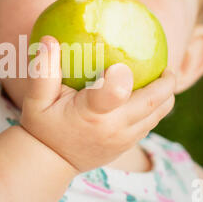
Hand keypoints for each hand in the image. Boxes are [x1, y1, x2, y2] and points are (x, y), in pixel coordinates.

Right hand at [20, 36, 175, 173]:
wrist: (52, 161)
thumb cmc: (43, 126)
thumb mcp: (36, 100)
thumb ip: (43, 71)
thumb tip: (50, 40)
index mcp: (91, 114)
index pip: (115, 94)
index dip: (125, 76)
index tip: (124, 62)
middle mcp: (114, 128)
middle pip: (154, 102)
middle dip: (166, 81)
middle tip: (163, 64)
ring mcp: (124, 139)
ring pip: (158, 114)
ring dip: (165, 94)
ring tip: (160, 76)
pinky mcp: (128, 145)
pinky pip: (151, 123)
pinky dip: (156, 107)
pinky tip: (147, 92)